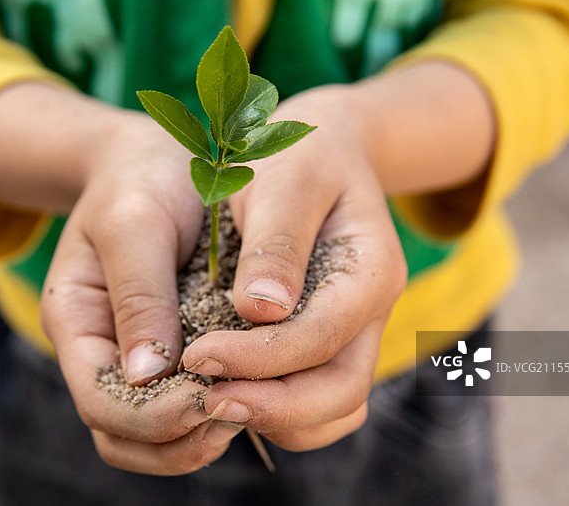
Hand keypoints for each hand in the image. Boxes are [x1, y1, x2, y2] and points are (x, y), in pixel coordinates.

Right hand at [39, 108, 241, 473]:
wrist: (159, 160)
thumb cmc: (140, 180)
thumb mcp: (133, 223)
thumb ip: (138, 294)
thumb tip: (147, 377)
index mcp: (77, 324)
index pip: (101, 405)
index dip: (154, 417)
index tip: (211, 396)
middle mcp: (104, 352)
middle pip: (123, 436)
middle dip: (178, 439)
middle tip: (238, 415)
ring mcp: (138, 357)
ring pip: (155, 437)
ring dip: (199, 438)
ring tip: (251, 410)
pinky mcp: (175, 352)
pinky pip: (186, 407)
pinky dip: (216, 413)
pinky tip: (255, 392)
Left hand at [181, 85, 407, 450]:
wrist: (324, 150)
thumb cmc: (300, 154)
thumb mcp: (286, 178)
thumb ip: (277, 241)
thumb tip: (259, 311)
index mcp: (369, 270)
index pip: (322, 337)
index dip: (260, 358)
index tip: (196, 357)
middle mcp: (371, 312)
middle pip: (341, 392)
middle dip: (272, 406)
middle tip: (204, 401)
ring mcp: (356, 332)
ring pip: (334, 409)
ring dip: (276, 418)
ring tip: (210, 402)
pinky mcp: (331, 342)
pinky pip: (317, 400)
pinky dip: (278, 411)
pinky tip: (227, 389)